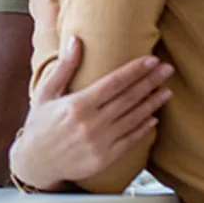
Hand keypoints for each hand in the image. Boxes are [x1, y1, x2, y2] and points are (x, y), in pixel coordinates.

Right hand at [9, 37, 173, 190]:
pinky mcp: (105, 158)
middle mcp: (91, 123)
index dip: (135, 70)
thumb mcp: (46, 93)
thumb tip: (75, 40)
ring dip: (152, 103)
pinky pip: (130, 140)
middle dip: (150, 82)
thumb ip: (64, 67)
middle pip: (128, 98)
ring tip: (166, 91)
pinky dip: (144, 128)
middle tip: (168, 69)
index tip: (152, 60)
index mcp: (77, 104)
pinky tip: (154, 118)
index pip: (114, 83)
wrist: (35, 162)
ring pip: (134, 118)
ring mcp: (100, 142)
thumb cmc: (40, 125)